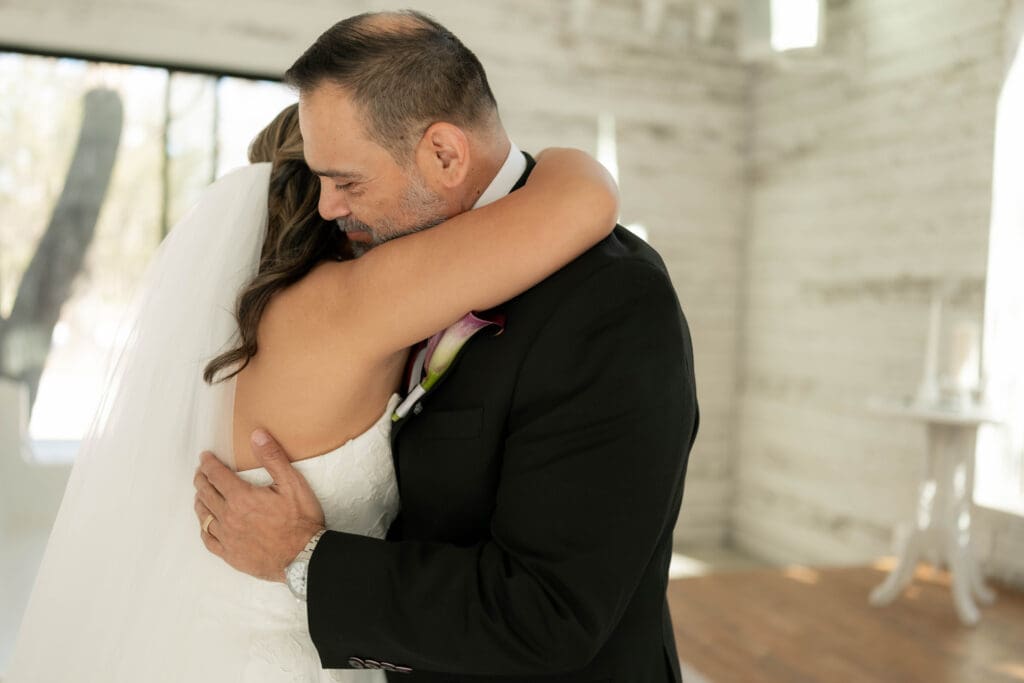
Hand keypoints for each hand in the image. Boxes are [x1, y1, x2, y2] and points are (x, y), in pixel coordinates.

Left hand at [193, 430, 325, 581]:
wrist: (304, 556)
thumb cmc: (300, 520)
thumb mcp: (292, 483)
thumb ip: (272, 458)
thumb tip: (256, 435)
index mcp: (242, 497)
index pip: (217, 475)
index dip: (209, 464)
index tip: (205, 457)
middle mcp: (229, 516)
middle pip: (206, 493)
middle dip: (201, 479)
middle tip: (200, 473)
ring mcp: (228, 537)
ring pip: (204, 515)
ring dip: (200, 501)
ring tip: (200, 494)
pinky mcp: (230, 554)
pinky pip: (208, 539)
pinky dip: (204, 528)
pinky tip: (206, 524)